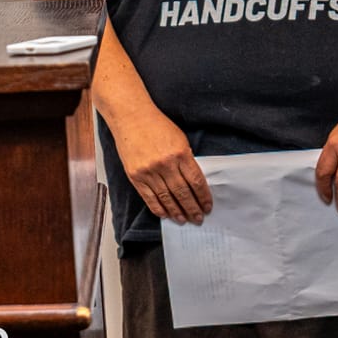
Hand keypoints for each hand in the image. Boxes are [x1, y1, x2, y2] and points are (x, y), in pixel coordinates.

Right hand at [106, 102, 212, 223]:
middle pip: (183, 193)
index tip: (207, 207)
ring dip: (177, 211)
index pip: (196, 182)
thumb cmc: (156, 125)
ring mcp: (149, 171)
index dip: (203, 197)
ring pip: (167, 198)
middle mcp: (165, 164)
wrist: (130, 117)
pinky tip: (165, 214)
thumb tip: (194, 183)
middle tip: (198, 218)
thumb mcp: (179, 139)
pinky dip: (158, 208)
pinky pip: (149, 197)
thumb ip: (187, 160)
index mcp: (180, 154)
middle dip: (193, 208)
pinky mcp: (135, 175)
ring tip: (184, 220)